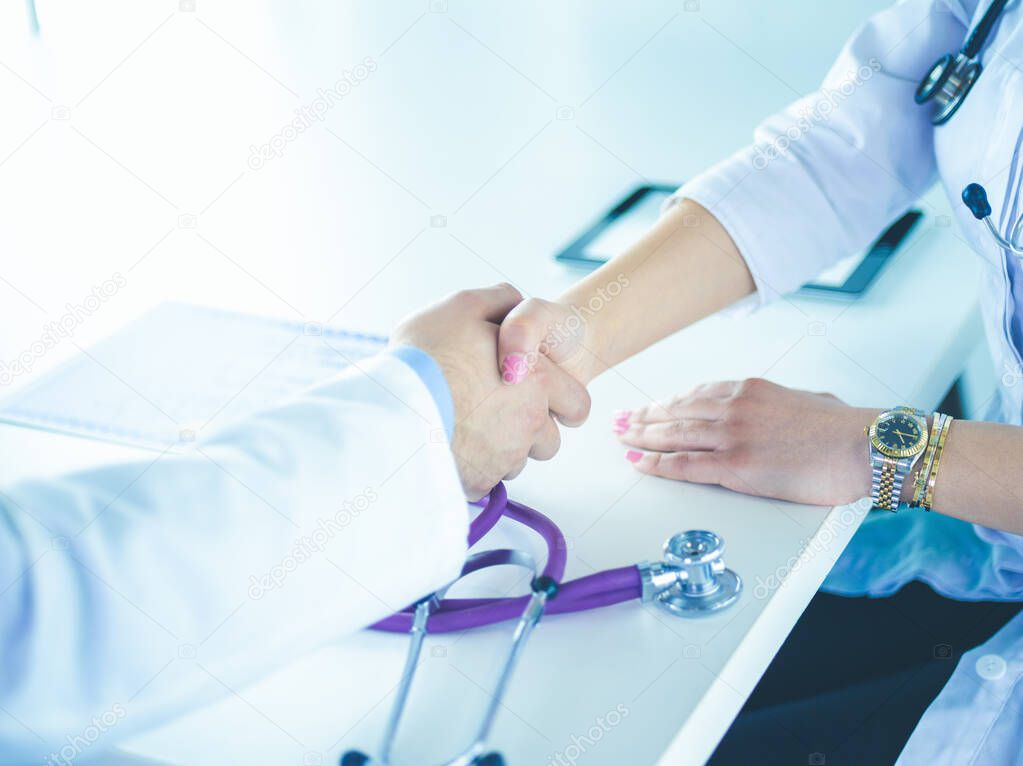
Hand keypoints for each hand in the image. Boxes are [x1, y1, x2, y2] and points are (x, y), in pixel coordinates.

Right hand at [391, 284, 590, 499]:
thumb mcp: (461, 307)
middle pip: (548, 440)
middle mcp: (530, 424)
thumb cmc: (425, 358)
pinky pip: (486, 481)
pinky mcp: (479, 484)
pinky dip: (474, 469)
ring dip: (501, 450)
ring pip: (516, 461)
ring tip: (467, 428)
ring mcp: (505, 459)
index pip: (577, 404)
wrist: (390, 410)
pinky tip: (451, 447)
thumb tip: (514, 302)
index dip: (561, 400)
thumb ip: (499, 301)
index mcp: (538, 381)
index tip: (540, 396)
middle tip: (495, 411)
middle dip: (531, 430)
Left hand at [615, 378, 874, 505]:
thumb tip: (779, 409)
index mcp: (749, 390)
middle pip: (675, 412)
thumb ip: (779, 403)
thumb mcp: (805, 400)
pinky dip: (657, 464)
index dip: (666, 403)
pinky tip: (640, 463)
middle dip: (644, 417)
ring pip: (673, 435)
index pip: (694, 395)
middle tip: (621, 420)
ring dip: (642, 438)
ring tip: (622, 439)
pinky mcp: (736, 466)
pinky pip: (685, 464)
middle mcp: (734, 408)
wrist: (863, 445)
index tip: (650, 407)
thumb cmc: (844, 428)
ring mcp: (732, 436)